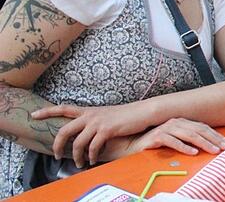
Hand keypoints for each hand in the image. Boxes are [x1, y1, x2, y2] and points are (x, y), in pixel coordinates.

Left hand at [32, 101, 153, 167]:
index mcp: (88, 111)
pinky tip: (93, 160)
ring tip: (79, 163)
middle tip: (55, 155)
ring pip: (78, 143)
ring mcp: (98, 122)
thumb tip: (84, 133)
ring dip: (76, 156)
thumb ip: (93, 122)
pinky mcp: (107, 130)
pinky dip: (91, 156)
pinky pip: (93, 147)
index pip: (63, 108)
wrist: (143, 111)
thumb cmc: (126, 115)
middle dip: (57, 145)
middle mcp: (90, 115)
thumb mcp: (106, 115)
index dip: (47, 112)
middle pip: (65, 130)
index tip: (33, 116)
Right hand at [100, 118, 224, 163]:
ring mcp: (165, 128)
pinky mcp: (156, 136)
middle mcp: (175, 122)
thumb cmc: (154, 143)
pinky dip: (184, 147)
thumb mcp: (174, 139)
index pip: (202, 127)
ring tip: (214, 150)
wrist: (129, 145)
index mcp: (181, 122)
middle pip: (199, 130)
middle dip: (213, 138)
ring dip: (203, 143)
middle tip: (224, 147)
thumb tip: (207, 144)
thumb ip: (187, 139)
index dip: (215, 134)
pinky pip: (173, 141)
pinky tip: (193, 153)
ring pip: (189, 135)